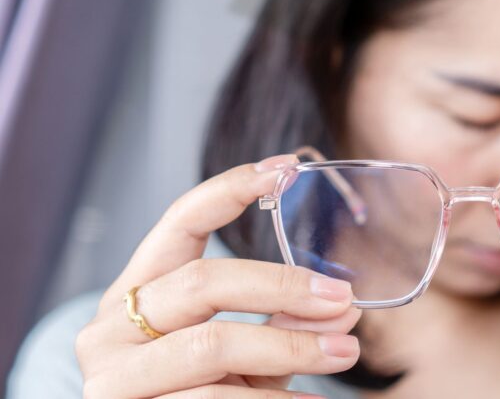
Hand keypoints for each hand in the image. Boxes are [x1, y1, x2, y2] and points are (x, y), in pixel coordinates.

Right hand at [76, 155, 360, 398]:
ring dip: (291, 349)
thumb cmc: (201, 396)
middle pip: (204, 281)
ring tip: (343, 352)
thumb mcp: (242, 355)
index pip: (180, 221)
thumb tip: (345, 308)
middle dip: (282, 286)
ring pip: (212, 345)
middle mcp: (110, 326)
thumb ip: (282, 325)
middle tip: (341, 297)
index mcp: (138, 291)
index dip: (230, 188)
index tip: (285, 168)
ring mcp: (113, 375)